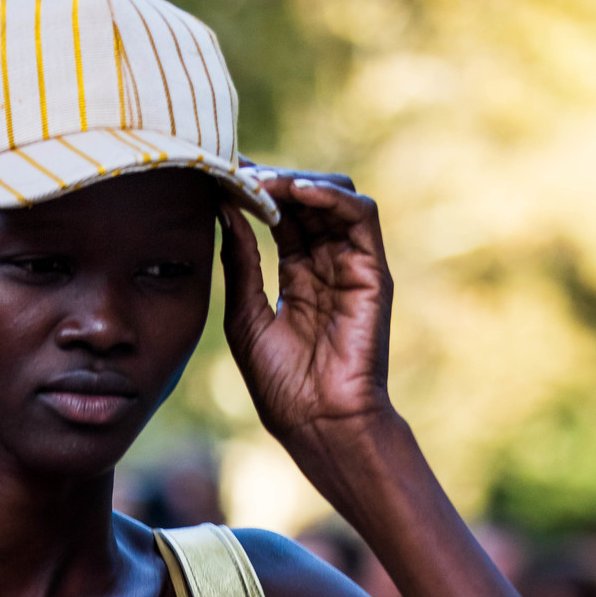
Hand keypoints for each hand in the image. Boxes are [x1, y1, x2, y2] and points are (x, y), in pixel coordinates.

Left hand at [220, 172, 395, 470]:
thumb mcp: (245, 318)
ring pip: (335, 198)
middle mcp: (327, 265)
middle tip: (239, 172)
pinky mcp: (372, 271)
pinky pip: (361, 216)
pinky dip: (331, 196)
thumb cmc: (282, 387)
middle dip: (273, 181)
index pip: (281, 216)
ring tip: (263, 183)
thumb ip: (240, 263)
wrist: (320, 424)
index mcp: (298, 276)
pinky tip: (297, 193)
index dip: (254, 192)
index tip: (222, 174)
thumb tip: (224, 209)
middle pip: (307, 200)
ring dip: (298, 182)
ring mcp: (352, 266)